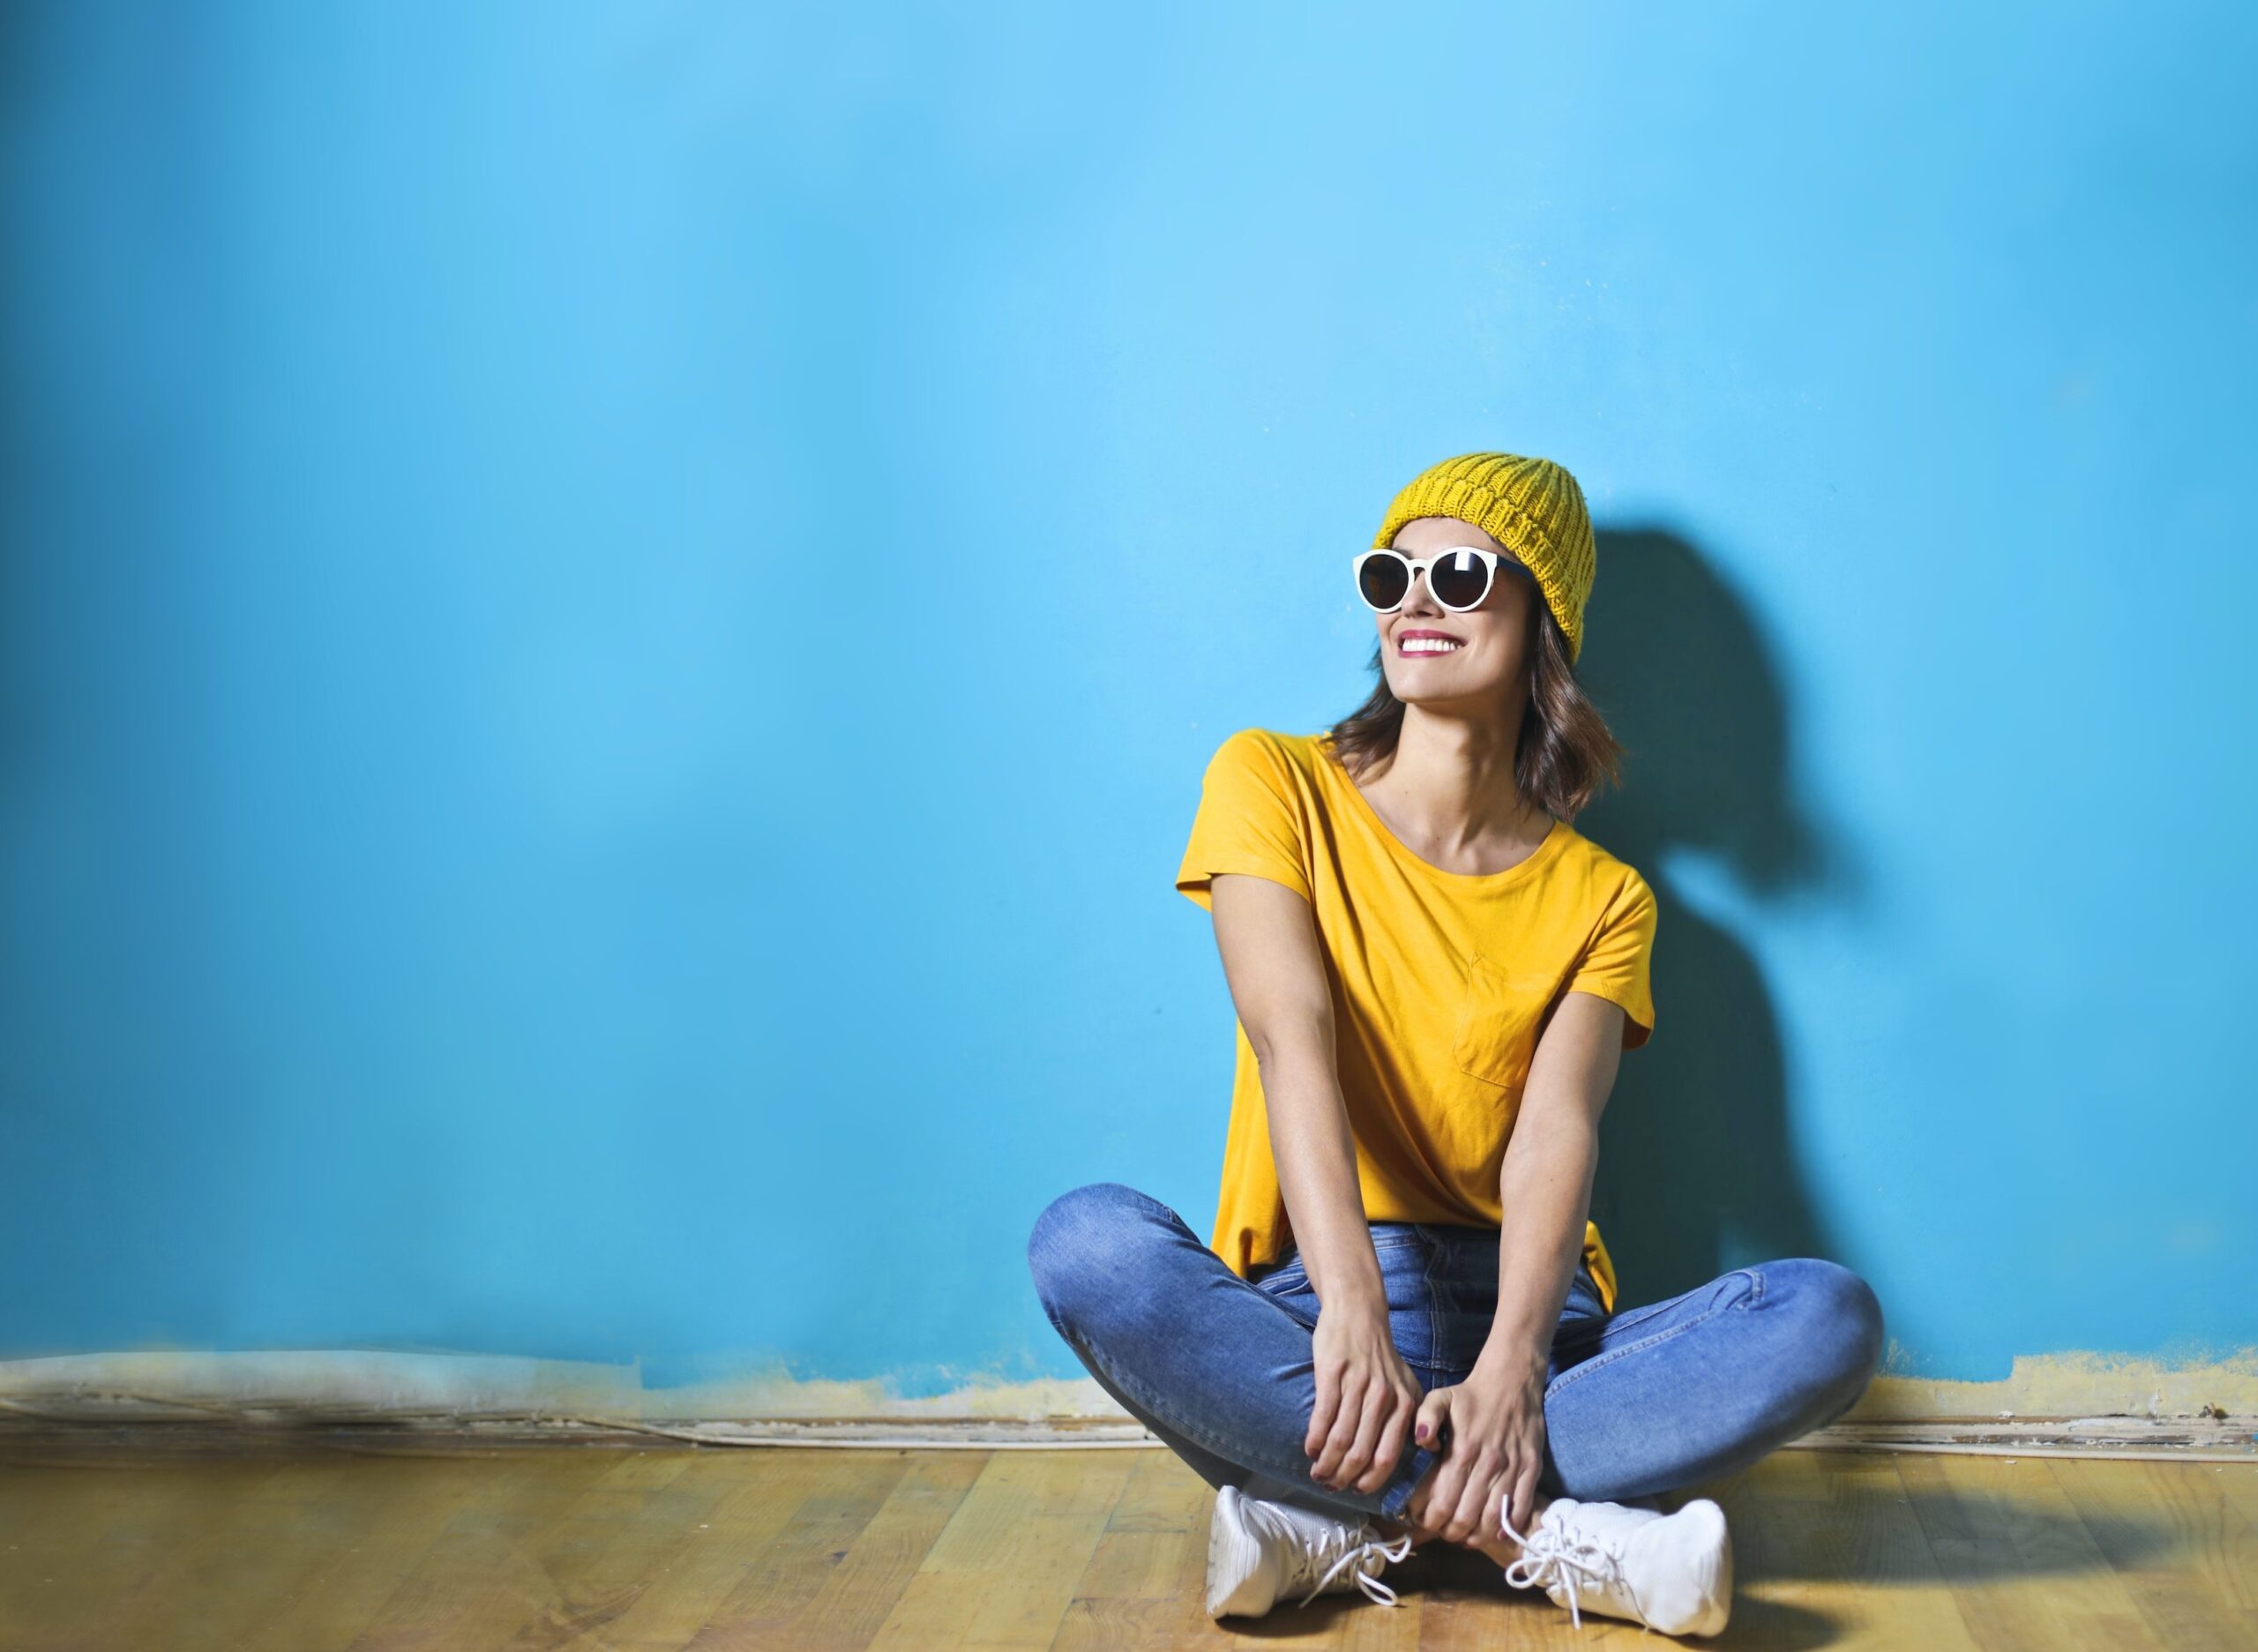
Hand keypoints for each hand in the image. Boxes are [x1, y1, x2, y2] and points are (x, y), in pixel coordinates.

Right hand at [1305, 1303, 1424, 1494]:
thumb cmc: (1380, 1355)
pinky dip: (1315, 1439)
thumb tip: (1418, 1452)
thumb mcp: (1406, 1384)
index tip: (1355, 1491)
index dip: (1369, 1481)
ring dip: (1325, 1463)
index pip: (1387, 1458)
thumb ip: (1410, 1418)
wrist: (1358, 1313)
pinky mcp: (1332, 1374)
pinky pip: (1322, 1417)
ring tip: (1317, 1472)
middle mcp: (1383, 1398)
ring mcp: (1357, 1386)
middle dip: (1343, 1477)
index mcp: (1404, 1405)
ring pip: (1340, 1439)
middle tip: (1330, 1487)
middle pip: (1361, 1454)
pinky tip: (1310, 1449)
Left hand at [1408, 1350, 1548, 1543]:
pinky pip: (1522, 1507)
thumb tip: (1422, 1442)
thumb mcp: (1439, 1398)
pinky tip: (1496, 1533)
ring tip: (1466, 1537)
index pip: (1443, 1500)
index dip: (1431, 1520)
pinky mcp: (1531, 1468)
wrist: (1512, 1381)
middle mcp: (1488, 1463)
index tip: (1423, 1522)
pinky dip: (1509, 1526)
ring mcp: (1512, 1468)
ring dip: (1478, 1535)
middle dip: (1451, 1532)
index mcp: (1462, 1449)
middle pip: (1467, 1516)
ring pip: (1494, 1518)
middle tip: (1444, 1532)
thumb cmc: (1471, 1395)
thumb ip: (1425, 1418)